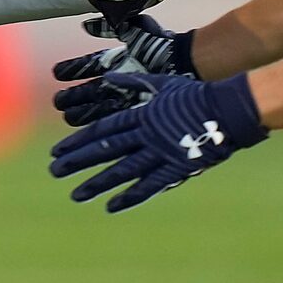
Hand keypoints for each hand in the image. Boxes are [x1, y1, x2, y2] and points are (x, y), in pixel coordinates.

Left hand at [47, 71, 266, 211]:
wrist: (228, 108)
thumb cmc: (197, 94)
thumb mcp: (163, 84)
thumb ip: (135, 84)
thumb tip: (110, 77)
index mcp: (140, 115)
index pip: (102, 131)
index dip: (78, 142)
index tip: (57, 150)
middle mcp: (145, 135)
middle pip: (104, 151)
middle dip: (77, 162)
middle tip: (54, 172)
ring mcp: (160, 153)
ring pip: (121, 170)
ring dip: (97, 183)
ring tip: (76, 195)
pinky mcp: (176, 168)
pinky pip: (149, 185)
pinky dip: (129, 197)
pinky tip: (111, 206)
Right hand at [49, 13, 197, 125]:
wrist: (188, 65)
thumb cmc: (164, 46)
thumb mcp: (136, 31)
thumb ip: (111, 27)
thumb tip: (85, 25)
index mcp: (118, 61)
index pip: (90, 65)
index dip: (73, 69)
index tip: (57, 72)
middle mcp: (120, 80)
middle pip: (90, 90)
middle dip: (72, 95)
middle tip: (58, 100)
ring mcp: (126, 97)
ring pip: (96, 107)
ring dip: (80, 112)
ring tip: (65, 115)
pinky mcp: (134, 111)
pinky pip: (111, 118)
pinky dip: (96, 122)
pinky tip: (84, 127)